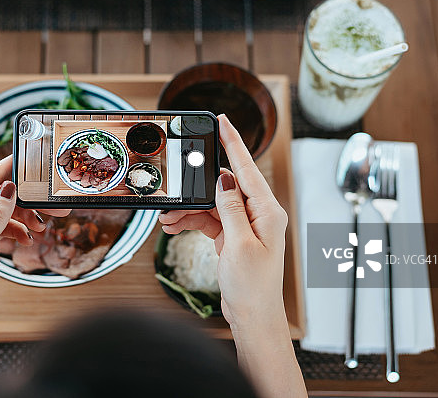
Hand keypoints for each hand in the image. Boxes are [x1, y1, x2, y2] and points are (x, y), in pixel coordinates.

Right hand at [159, 115, 305, 397]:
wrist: (252, 316)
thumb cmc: (253, 286)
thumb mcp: (239, 244)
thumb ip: (231, 208)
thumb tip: (225, 179)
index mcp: (268, 211)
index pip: (247, 168)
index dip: (233, 142)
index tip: (222, 121)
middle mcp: (258, 213)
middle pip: (224, 185)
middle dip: (196, 188)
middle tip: (175, 190)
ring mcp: (245, 224)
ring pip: (212, 203)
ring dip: (189, 209)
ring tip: (169, 219)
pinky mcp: (233, 234)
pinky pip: (209, 218)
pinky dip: (191, 220)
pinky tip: (174, 226)